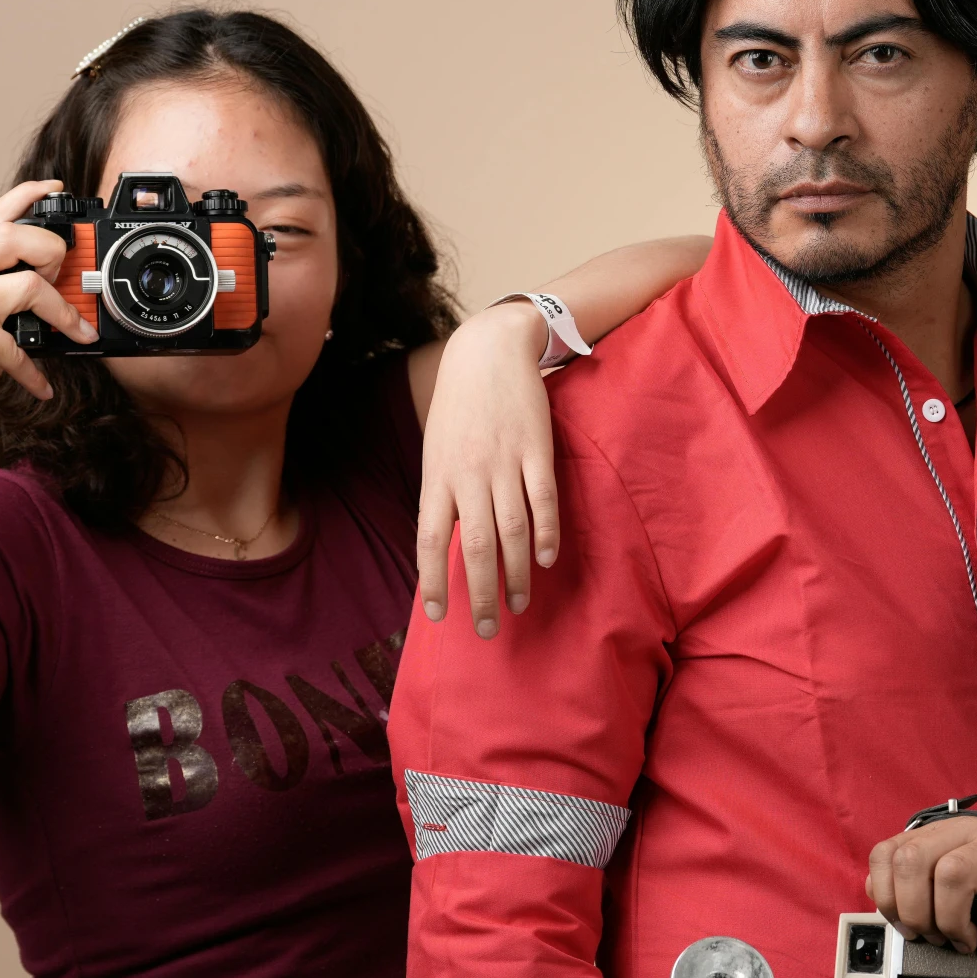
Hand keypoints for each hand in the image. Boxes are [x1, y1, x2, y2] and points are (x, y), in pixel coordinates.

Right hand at [0, 181, 97, 413]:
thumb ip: (10, 294)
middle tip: (62, 277)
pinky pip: (23, 346)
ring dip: (64, 312)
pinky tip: (43, 386)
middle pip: (11, 236)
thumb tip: (62, 283)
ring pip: (29, 284)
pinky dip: (38, 371)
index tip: (54, 187)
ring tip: (77, 334)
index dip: (24, 195)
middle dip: (50, 248)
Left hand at [417, 300, 557, 636]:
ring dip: (516, 574)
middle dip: (480, 592)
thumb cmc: (459, 405)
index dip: (432, 580)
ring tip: (520, 603)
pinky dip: (546, 534)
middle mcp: (469, 473)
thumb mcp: (437, 448)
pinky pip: (543, 501)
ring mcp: (505, 462)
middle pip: (474, 546)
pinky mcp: (537, 450)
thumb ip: (442, 494)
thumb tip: (443, 544)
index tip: (438, 615)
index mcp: (437, 475)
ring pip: (512, 530)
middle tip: (488, 628)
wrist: (488, 349)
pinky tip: (546, 560)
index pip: (429, 539)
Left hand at [865, 819, 976, 958]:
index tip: (904, 925)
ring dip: (952, 921)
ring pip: (952, 873)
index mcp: (943, 832)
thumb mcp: (960, 876)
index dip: (887, 895)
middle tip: (935, 937)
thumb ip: (921, 882)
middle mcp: (968, 830)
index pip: (888, 852)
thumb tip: (885, 899)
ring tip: (966, 941)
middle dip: (916, 911)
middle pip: (913, 860)